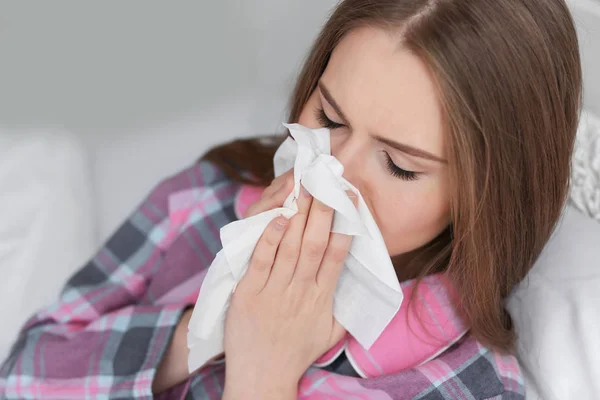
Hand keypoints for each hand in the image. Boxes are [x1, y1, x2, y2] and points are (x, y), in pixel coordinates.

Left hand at [222, 174, 354, 397]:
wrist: (262, 378)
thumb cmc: (296, 354)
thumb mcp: (329, 334)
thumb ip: (346, 310)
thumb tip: (362, 289)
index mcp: (322, 298)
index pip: (337, 254)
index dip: (344, 223)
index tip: (349, 199)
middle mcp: (301, 291)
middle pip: (315, 243)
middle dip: (322, 209)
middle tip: (325, 180)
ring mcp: (274, 292)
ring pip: (291, 247)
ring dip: (298, 216)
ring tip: (304, 187)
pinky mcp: (249, 294)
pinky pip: (262, 261)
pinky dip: (270, 238)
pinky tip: (278, 217)